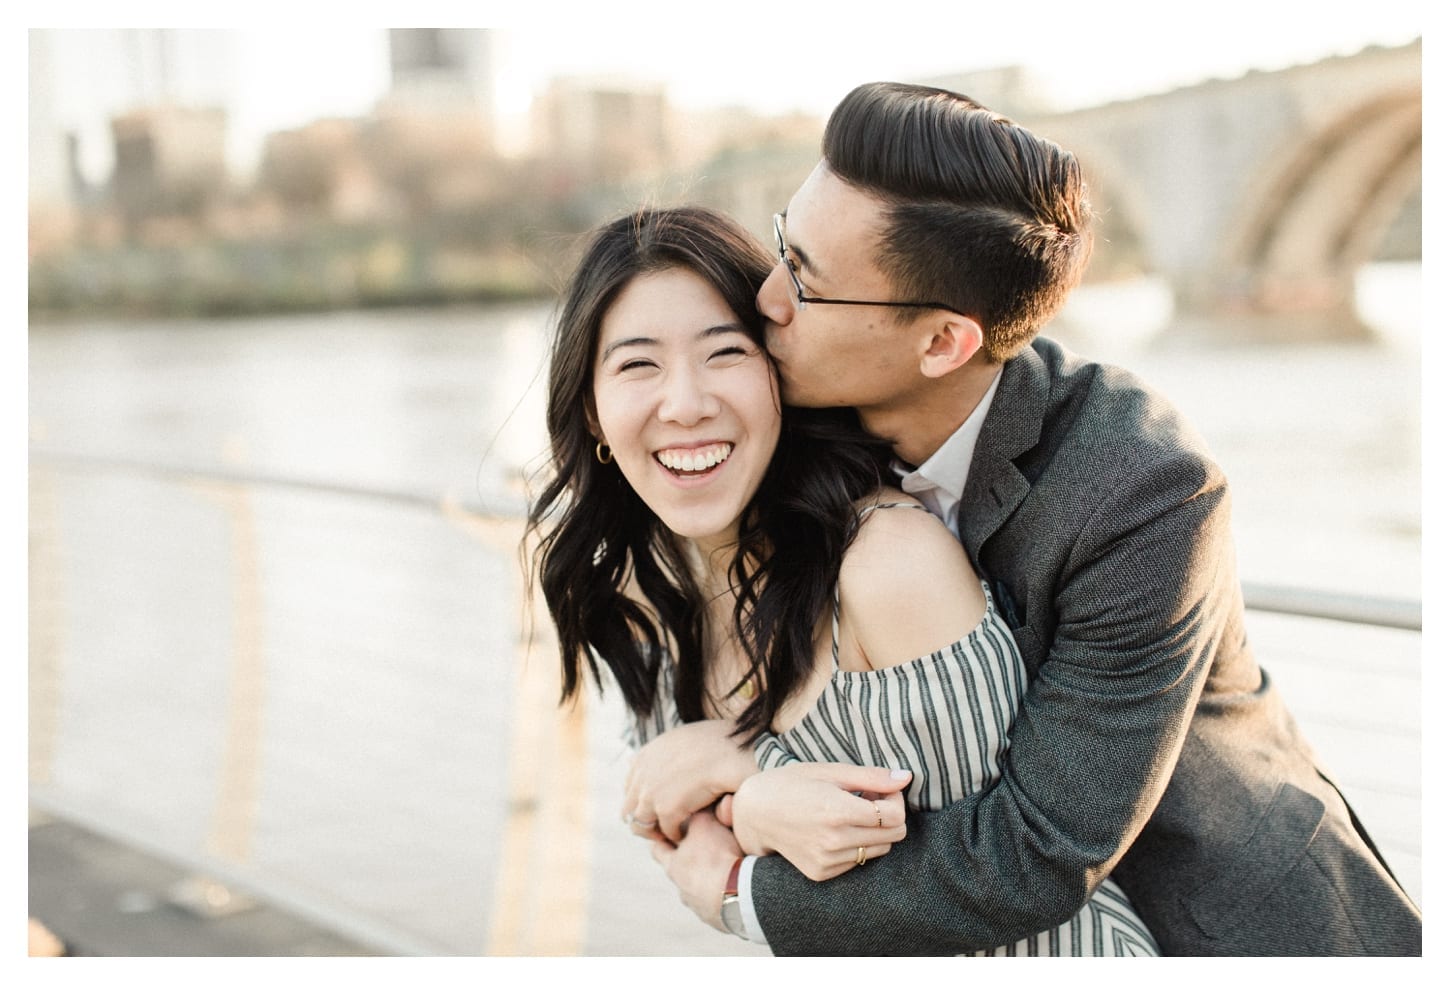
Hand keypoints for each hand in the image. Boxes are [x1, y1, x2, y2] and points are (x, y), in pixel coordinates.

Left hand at [624, 718, 757, 842]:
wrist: (734, 750)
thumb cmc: (721, 742)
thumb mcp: (685, 738)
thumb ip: (667, 752)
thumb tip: (661, 756)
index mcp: (645, 756)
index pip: (631, 788)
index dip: (644, 802)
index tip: (660, 809)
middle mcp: (642, 775)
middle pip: (629, 810)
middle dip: (646, 821)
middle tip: (666, 828)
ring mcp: (651, 793)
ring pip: (642, 826)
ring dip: (659, 831)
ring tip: (678, 833)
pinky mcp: (666, 809)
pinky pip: (668, 832)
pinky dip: (680, 835)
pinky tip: (694, 833)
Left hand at [650, 809, 742, 932]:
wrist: (742, 895)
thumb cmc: (718, 857)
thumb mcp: (705, 824)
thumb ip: (697, 813)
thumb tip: (696, 804)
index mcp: (673, 867)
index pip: (659, 849)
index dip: (662, 837)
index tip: (666, 828)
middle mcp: (683, 891)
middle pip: (681, 873)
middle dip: (690, 860)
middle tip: (701, 847)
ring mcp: (701, 909)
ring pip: (700, 891)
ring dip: (709, 881)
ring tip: (725, 871)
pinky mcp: (721, 921)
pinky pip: (721, 905)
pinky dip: (726, 895)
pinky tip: (738, 888)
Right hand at [725, 762, 910, 880]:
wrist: (753, 813)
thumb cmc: (792, 783)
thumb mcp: (830, 771)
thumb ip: (871, 777)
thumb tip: (906, 777)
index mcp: (837, 812)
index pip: (896, 817)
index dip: (896, 801)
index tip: (882, 790)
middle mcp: (834, 841)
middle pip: (893, 836)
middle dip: (889, 816)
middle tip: (869, 800)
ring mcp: (827, 861)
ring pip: (879, 850)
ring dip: (874, 831)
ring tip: (850, 814)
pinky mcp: (821, 873)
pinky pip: (858, 861)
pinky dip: (856, 845)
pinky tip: (835, 829)